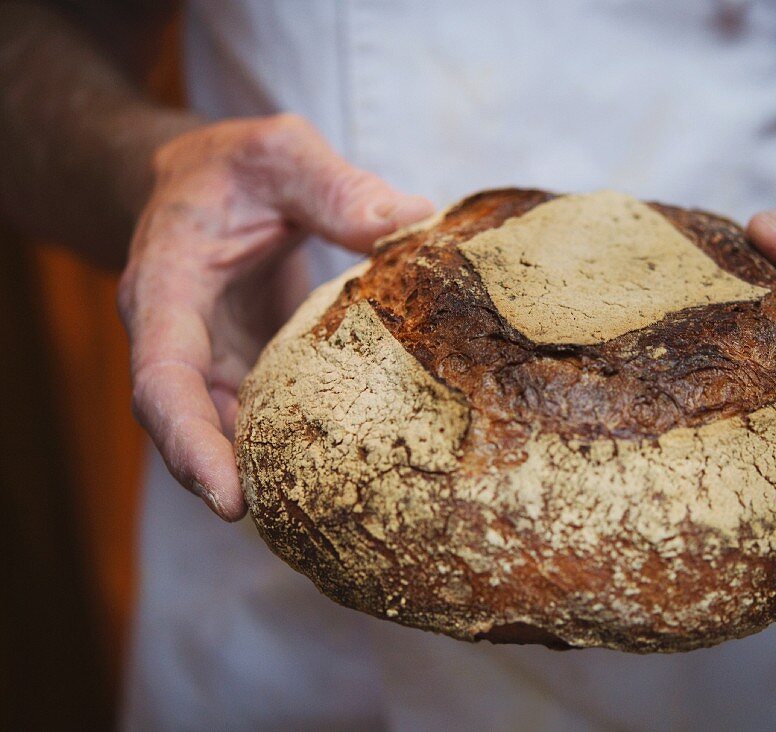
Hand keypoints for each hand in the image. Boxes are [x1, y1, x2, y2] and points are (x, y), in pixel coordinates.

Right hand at [117, 114, 432, 519]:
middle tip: (292, 529)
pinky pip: (265, 417)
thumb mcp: (279, 153)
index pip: (161, 379)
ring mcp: (215, 362)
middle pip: (190, 429)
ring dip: (269, 473)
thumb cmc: (233, 168)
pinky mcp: (248, 369)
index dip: (188, 442)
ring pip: (231, 433)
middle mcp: (181, 340)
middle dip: (232, 481)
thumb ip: (334, 186)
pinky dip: (296, 445)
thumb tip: (413, 220)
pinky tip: (348, 470)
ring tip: (330, 515)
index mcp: (166, 291)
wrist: (207, 184)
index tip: (226, 498)